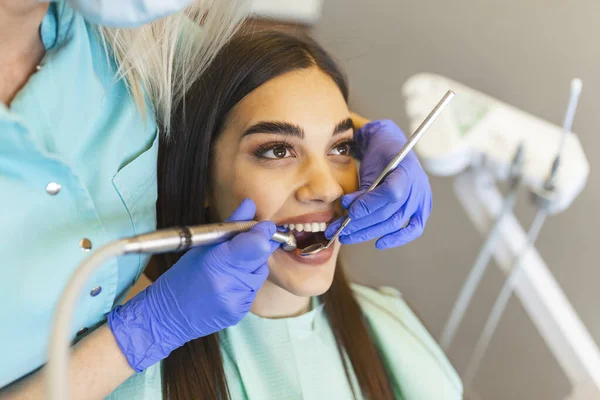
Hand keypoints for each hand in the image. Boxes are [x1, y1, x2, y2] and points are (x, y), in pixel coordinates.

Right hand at [107, 198, 276, 370]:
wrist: (166, 317)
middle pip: (262, 256)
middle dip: (257, 247)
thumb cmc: (180, 277)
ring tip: (229, 267)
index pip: (256, 244)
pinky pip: (253, 290)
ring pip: (260, 272)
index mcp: (216, 262)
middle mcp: (229, 283)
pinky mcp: (240, 313)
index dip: (263, 233)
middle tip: (241, 246)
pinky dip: (246, 282)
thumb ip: (230, 226)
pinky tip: (229, 283)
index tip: (263, 227)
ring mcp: (236, 300)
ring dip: (251, 265)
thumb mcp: (199, 246)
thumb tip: (250, 204)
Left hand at [325, 119, 431, 248]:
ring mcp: (422, 198)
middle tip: (339, 231)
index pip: (390, 193)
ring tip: (347, 236)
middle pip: (390, 213)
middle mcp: (418, 186)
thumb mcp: (368, 167)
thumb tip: (348, 210)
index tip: (350, 212)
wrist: (391, 145)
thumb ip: (361, 189)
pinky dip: (397, 238)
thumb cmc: (378, 155)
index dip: (369, 205)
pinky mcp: (422, 209)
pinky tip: (379, 243)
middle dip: (361, 224)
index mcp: (405, 169)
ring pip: (395, 223)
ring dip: (368, 232)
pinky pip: (413, 229)